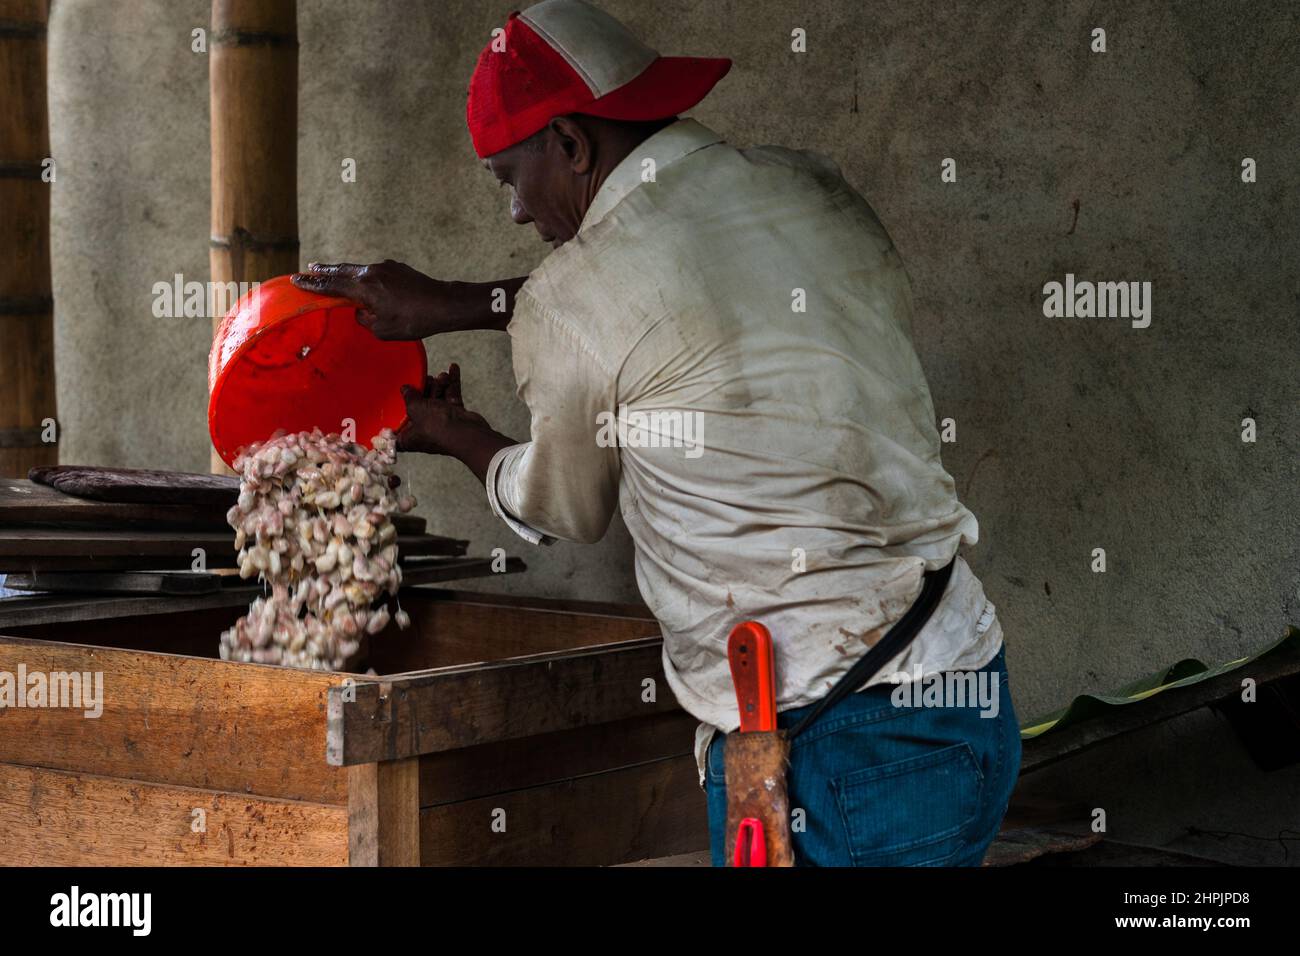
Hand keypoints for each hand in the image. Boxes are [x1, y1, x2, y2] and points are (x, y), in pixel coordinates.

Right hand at [291, 260, 459, 340]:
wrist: (444, 304)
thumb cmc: (413, 321)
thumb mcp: (383, 330)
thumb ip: (365, 320)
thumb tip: (360, 312)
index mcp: (364, 288)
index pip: (331, 286)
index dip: (312, 285)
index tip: (296, 280)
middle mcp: (371, 273)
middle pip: (341, 270)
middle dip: (323, 271)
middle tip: (308, 269)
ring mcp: (386, 268)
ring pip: (357, 269)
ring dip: (343, 270)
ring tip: (331, 271)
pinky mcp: (398, 268)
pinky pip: (374, 271)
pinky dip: (363, 275)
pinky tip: (364, 280)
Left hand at [396, 364, 515, 482]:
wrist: (467, 434)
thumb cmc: (436, 427)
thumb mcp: (415, 409)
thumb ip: (409, 397)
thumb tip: (405, 389)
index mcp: (409, 437)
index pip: (398, 422)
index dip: (396, 408)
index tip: (400, 394)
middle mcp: (423, 431)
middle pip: (419, 405)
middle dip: (424, 389)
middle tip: (426, 378)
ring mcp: (440, 423)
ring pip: (436, 399)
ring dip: (440, 385)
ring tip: (443, 376)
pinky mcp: (454, 416)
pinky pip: (450, 396)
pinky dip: (452, 384)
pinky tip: (454, 369)